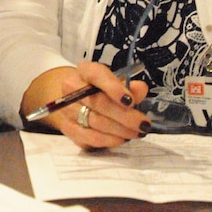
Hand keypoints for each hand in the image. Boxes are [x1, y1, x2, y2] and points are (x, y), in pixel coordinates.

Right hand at [24, 63, 149, 149]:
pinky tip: (121, 139)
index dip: (113, 87)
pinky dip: (108, 140)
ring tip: (136, 133)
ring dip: (120, 130)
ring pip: (95, 121)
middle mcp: (71, 87)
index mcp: (84, 71)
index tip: (130, 101)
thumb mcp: (117, 85)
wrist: (79, 101)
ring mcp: (67, 108)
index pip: (96, 75)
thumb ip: (129, 87)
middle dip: (124, 115)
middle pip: (98, 102)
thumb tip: (140, 89)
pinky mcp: (68, 127)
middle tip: (143, 124)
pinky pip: (89, 137)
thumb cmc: (102, 91)